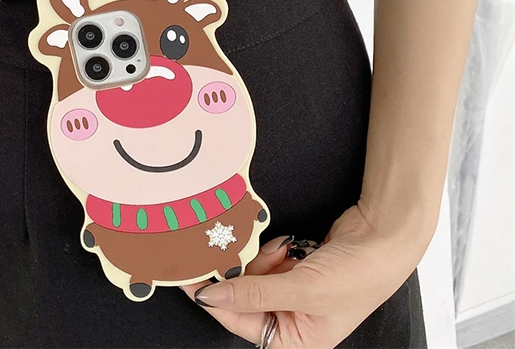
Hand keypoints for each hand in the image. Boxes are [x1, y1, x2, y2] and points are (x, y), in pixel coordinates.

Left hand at [181, 202, 430, 347]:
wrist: (385, 236)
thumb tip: (210, 296)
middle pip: (244, 297)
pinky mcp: (296, 267)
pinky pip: (268, 259)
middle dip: (243, 273)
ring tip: (284, 251)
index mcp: (297, 341)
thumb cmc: (357, 275)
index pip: (240, 322)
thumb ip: (253, 293)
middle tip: (229, 250)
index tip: (188, 279)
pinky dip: (274, 249)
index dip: (214, 300)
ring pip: (254, 274)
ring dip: (262, 259)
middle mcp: (293, 320)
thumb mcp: (302, 290)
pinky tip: (290, 245)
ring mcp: (294, 292)